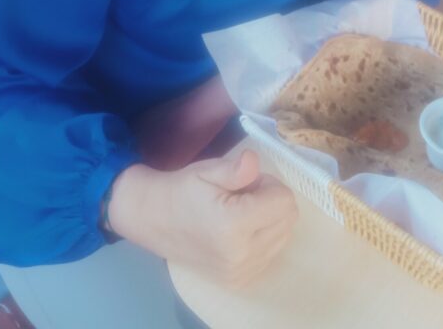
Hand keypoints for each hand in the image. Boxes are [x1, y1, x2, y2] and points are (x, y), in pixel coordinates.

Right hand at [108, 150, 297, 288]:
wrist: (154, 220)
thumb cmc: (183, 190)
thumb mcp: (208, 170)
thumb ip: (236, 168)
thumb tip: (254, 162)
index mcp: (233, 224)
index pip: (284, 201)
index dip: (269, 184)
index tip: (247, 183)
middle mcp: (240, 254)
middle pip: (288, 220)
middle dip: (271, 201)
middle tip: (243, 195)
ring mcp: (240, 272)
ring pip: (283, 237)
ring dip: (269, 220)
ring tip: (239, 213)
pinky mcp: (239, 281)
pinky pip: (271, 254)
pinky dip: (263, 238)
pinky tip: (239, 231)